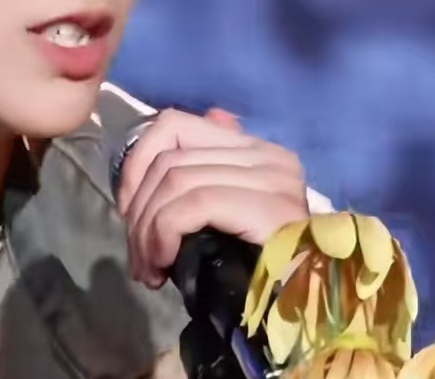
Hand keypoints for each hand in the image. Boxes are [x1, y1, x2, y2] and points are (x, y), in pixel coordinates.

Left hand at [116, 107, 309, 288]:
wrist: (306, 313)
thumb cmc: (262, 271)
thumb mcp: (224, 221)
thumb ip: (206, 177)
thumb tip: (209, 121)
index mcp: (257, 150)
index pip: (175, 124)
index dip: (136, 162)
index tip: (127, 210)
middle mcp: (269, 155)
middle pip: (169, 158)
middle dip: (138, 211)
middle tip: (138, 259)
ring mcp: (273, 178)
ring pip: (174, 180)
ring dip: (146, 231)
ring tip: (148, 270)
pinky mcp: (269, 207)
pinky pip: (191, 205)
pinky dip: (163, 234)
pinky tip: (162, 264)